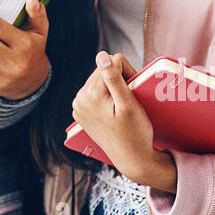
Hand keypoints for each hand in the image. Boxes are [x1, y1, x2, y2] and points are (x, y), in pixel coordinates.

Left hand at [72, 51, 173, 188]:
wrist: (132, 159)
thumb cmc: (135, 133)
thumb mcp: (128, 104)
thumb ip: (113, 78)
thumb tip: (101, 55)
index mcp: (90, 93)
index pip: (113, 63)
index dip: (128, 74)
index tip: (134, 92)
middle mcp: (79, 98)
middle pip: (103, 71)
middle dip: (119, 81)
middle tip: (128, 102)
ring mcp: (78, 106)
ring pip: (99, 81)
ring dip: (111, 89)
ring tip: (121, 108)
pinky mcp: (81, 113)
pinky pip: (94, 94)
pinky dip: (105, 98)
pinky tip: (113, 112)